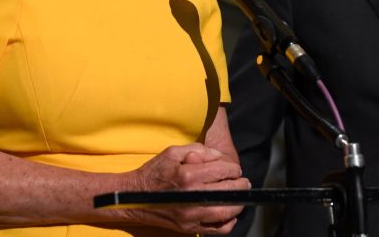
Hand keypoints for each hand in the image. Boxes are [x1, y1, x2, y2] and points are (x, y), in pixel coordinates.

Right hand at [129, 144, 249, 233]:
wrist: (134, 197)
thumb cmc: (154, 172)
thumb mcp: (173, 152)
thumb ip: (199, 150)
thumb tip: (220, 157)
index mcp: (187, 175)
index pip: (222, 171)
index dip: (233, 168)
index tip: (235, 169)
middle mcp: (191, 197)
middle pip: (227, 191)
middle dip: (240, 184)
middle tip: (244, 181)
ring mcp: (190, 216)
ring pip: (226, 212)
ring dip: (238, 203)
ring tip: (240, 195)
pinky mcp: (189, 228)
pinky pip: (217, 230)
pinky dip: (228, 223)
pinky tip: (229, 213)